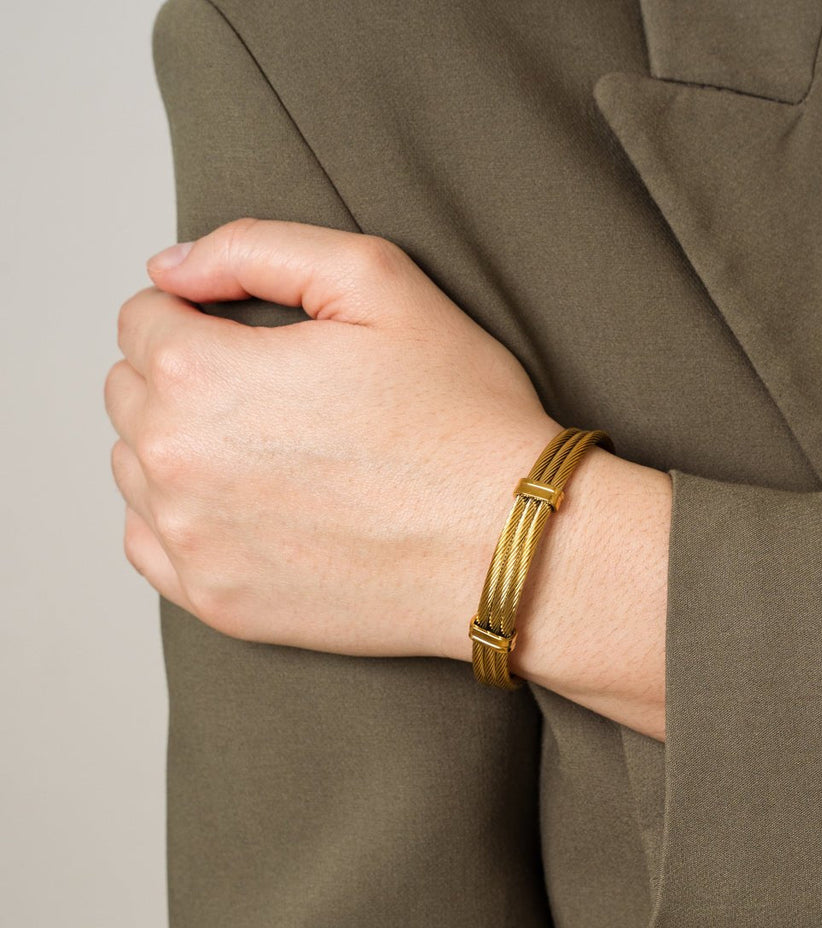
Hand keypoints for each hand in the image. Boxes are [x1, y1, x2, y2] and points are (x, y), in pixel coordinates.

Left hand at [104, 218, 562, 660]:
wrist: (508, 543)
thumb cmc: (461, 416)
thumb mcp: (380, 281)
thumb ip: (256, 248)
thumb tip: (171, 268)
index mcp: (201, 373)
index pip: (141, 319)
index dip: (200, 315)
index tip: (254, 337)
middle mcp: (176, 461)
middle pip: (129, 393)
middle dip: (184, 377)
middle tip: (271, 393)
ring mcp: (194, 542)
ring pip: (136, 467)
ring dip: (182, 445)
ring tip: (269, 450)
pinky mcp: (219, 601)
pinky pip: (149, 543)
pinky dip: (179, 517)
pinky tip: (245, 505)